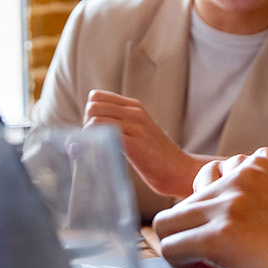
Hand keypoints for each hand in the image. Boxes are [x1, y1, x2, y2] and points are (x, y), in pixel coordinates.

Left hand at [84, 90, 201, 196]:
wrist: (181, 171)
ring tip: (95, 152)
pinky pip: (103, 134)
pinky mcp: (135, 144)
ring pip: (95, 118)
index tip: (95, 132)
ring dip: (87, 136)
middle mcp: (135, 112)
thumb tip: (88, 130)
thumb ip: (120, 125)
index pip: (97, 96)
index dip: (90, 114)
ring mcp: (135, 127)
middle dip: (85, 124)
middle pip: (92, 106)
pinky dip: (92, 144)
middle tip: (94, 144)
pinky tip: (97, 156)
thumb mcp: (139, 132)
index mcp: (135, 107)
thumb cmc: (157, 156)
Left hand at [153, 150, 267, 267]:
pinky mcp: (221, 234)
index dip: (210, 215)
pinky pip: (171, 248)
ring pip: (168, 224)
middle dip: (193, 234)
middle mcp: (240, 175)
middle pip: (183, 202)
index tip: (229, 242)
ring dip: (185, 251)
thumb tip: (228, 224)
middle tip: (217, 264)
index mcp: (260, 164)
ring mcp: (229, 202)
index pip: (206, 180)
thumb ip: (262, 200)